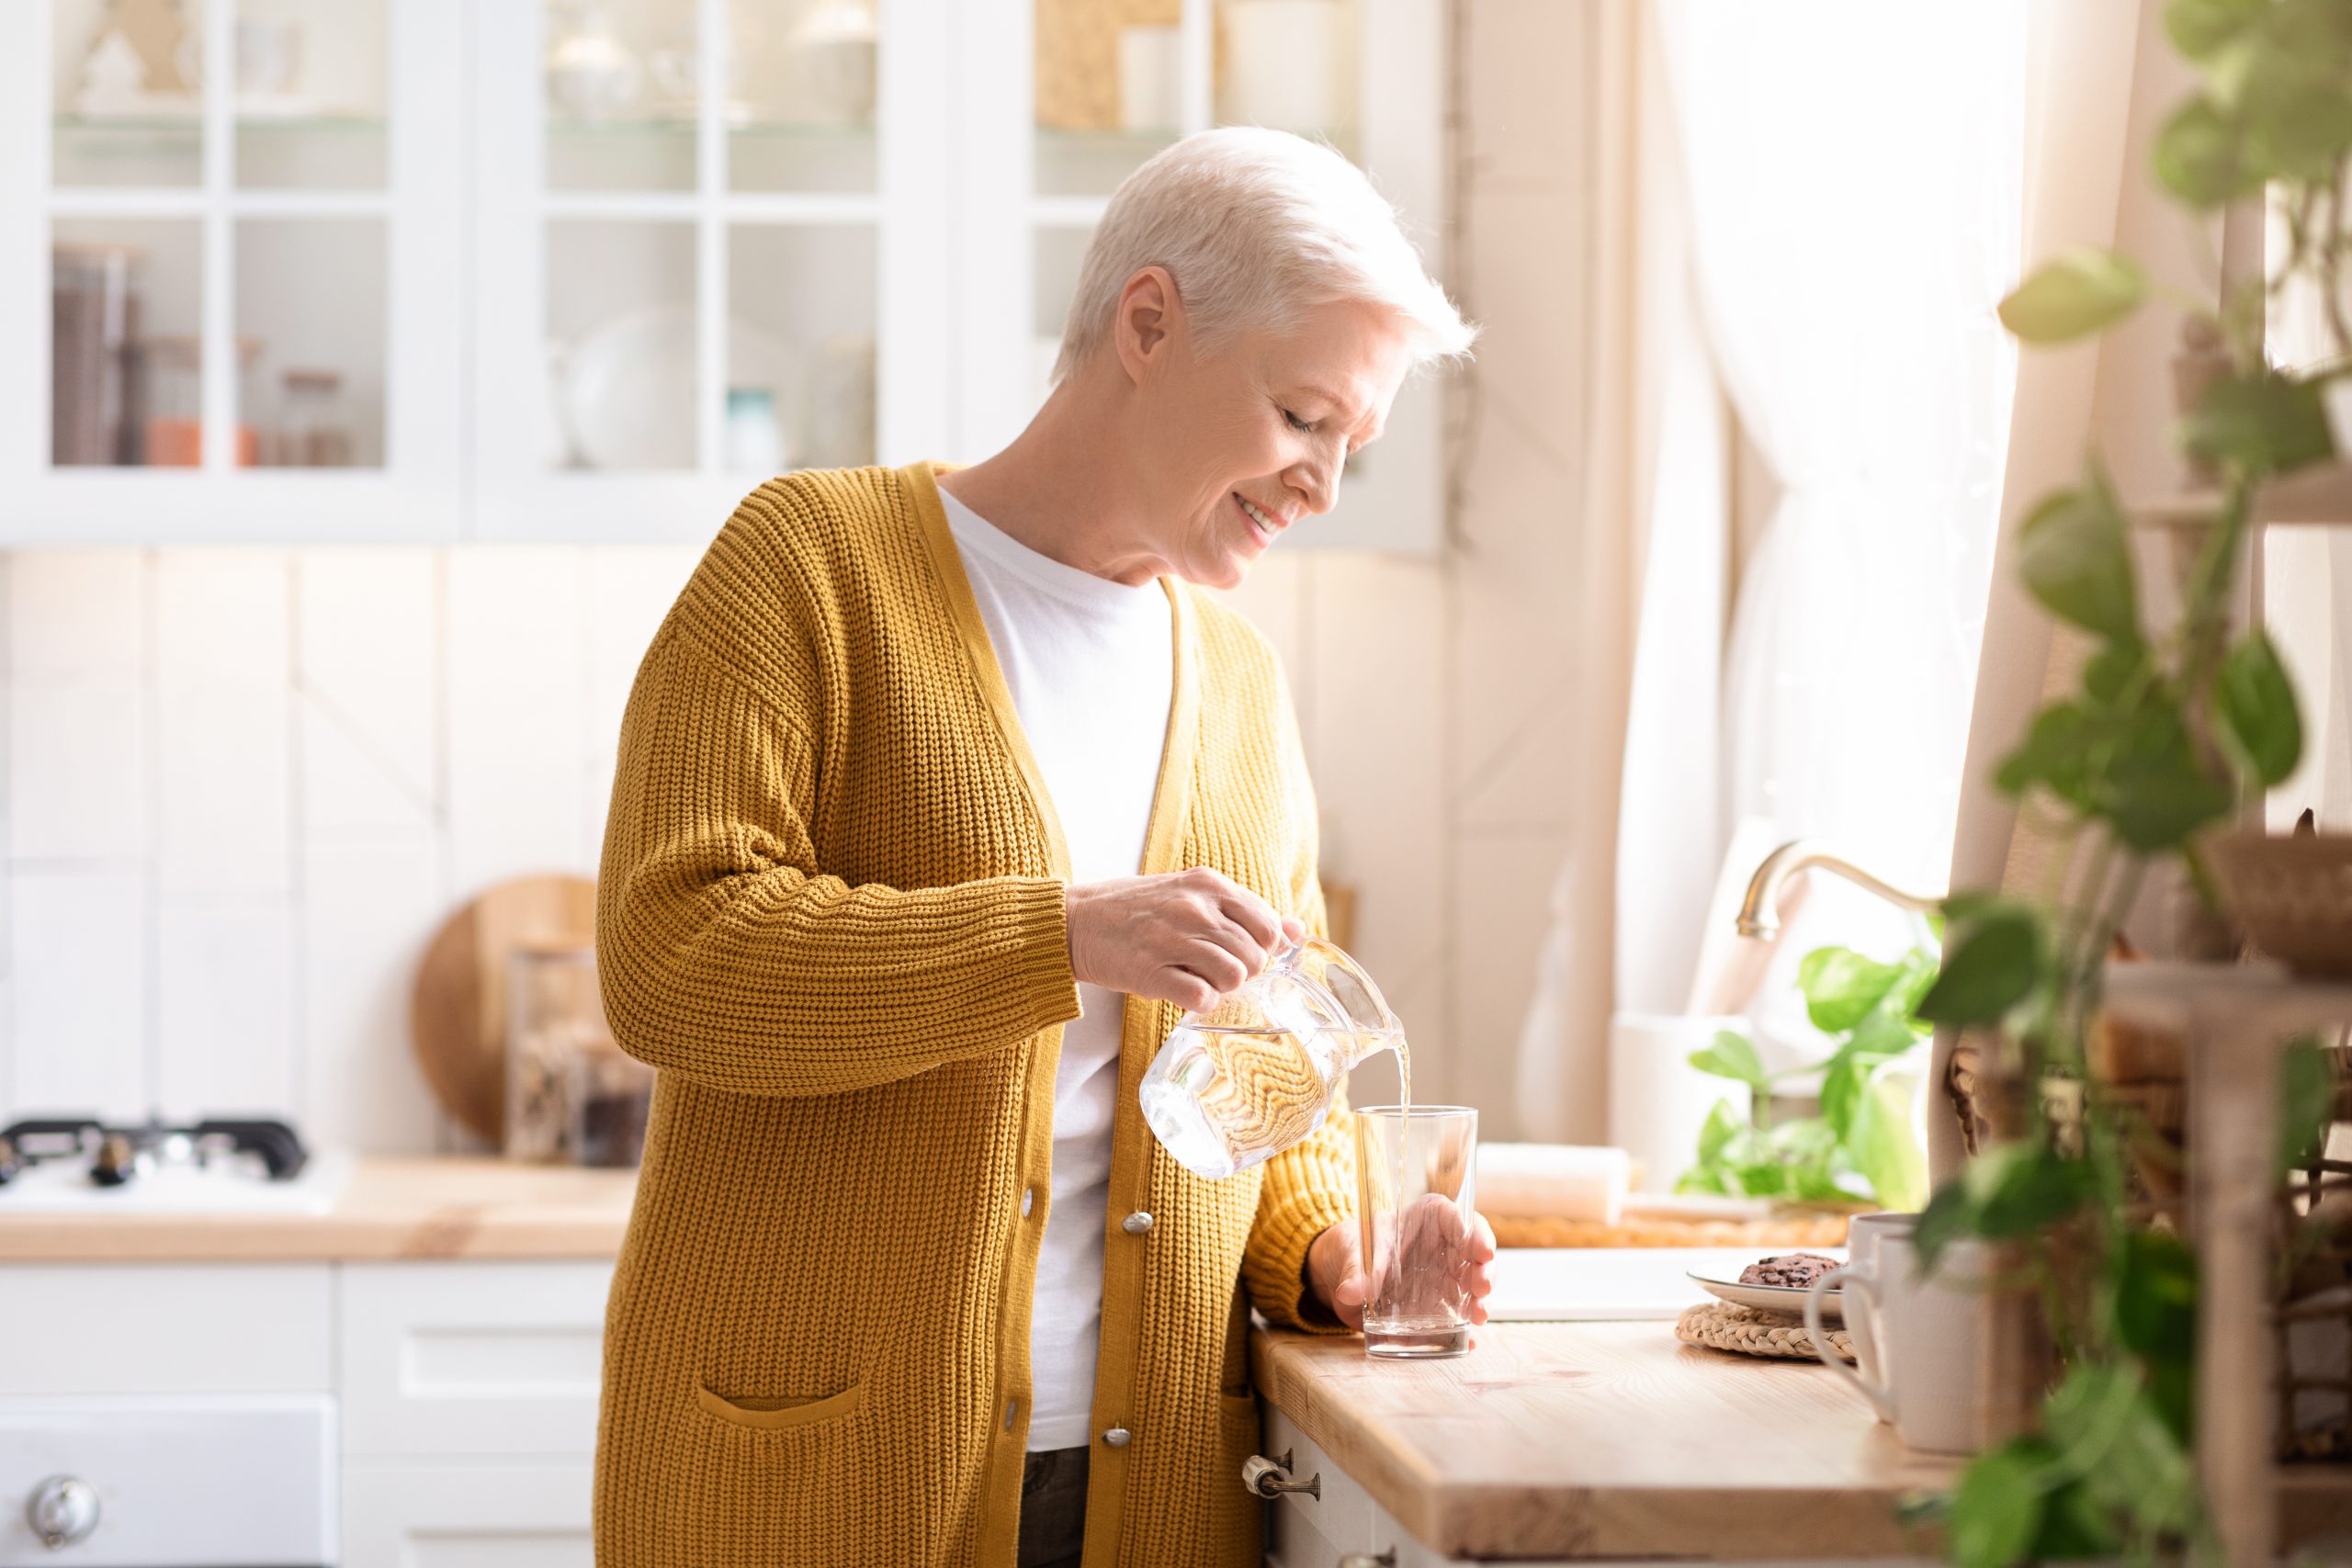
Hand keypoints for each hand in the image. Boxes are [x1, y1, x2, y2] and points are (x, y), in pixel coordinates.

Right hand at [1065, 868, 1305, 1011]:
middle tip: (1214, 970)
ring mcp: (1172, 939)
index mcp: (1208, 884)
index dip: (1262, 949)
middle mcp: (1194, 908)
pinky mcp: (1151, 972)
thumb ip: (1244, 910)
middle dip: (1243, 973)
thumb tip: (1298, 932)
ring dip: (1222, 988)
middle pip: (1255, 957)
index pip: (1268, 926)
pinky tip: (1184, 993)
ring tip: (1199, 980)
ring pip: (1235, 977)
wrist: (1075, 922)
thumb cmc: (1138, 910)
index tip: (1240, 953)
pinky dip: (1200, 1003)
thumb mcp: (1192, 894)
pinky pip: (1202, 998)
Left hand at [1306, 1204, 1496, 1330]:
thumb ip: (1354, 1271)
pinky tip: (1470, 1342)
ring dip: (1479, 1300)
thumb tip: (1349, 1291)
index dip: (1474, 1231)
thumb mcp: (1351, 1253)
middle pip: (1473, 1252)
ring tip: (1478, 1316)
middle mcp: (1440, 1247)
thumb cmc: (1351, 1248)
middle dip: (1484, 1270)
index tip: (1483, 1251)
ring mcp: (1442, 1277)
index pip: (1454, 1217)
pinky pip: (1455, 1316)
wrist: (1339, 1275)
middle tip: (1482, 1288)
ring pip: (1471, 1285)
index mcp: (1424, 1219)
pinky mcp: (1436, 1306)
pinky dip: (1464, 1330)